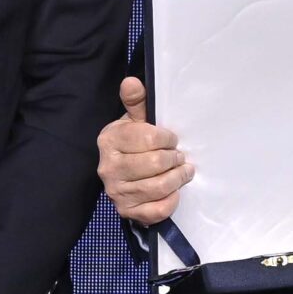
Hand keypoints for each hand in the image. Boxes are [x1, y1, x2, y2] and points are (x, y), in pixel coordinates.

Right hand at [100, 76, 190, 224]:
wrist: (122, 173)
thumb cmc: (134, 142)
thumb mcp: (135, 119)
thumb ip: (136, 101)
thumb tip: (131, 81)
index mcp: (110, 140)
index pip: (150, 138)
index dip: (168, 139)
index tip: (172, 139)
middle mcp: (108, 168)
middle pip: (155, 164)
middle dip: (175, 159)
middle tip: (180, 157)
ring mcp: (116, 192)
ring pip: (159, 187)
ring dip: (178, 178)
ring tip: (184, 171)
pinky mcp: (127, 211)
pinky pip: (156, 211)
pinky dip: (171, 201)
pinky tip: (175, 191)